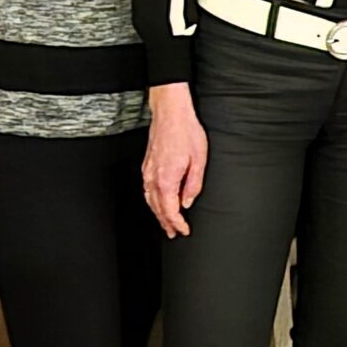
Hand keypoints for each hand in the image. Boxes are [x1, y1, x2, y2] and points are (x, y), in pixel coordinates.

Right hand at [142, 83, 207, 238]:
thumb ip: (193, 185)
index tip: (184, 231)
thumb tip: (187, 202)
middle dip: (166, 223)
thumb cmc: (186, 132)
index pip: (169, 210)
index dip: (177, 224)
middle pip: (157, 208)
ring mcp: (148, 171)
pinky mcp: (146, 165)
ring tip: (165, 223)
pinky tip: (157, 202)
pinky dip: (152, 201)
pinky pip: (146, 190)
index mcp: (167, 179)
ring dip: (157, 214)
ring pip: (149, 200)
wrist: (171, 112)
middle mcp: (153, 177)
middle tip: (174, 233)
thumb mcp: (199, 160)